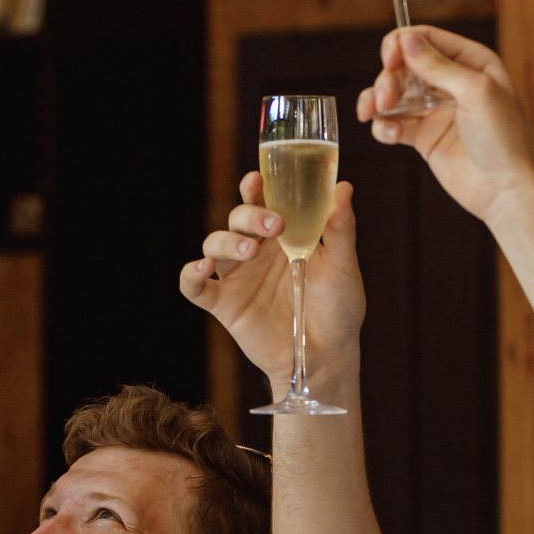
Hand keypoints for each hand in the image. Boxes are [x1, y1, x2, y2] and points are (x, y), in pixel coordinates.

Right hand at [180, 173, 364, 395]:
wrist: (328, 354)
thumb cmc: (338, 307)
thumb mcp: (343, 265)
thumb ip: (340, 228)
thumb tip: (343, 187)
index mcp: (282, 236)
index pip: (261, 202)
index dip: (254, 187)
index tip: (257, 179)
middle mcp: (256, 251)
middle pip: (236, 218)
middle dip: (249, 215)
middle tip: (274, 225)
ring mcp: (238, 277)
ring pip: (215, 244)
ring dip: (227, 241)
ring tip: (250, 251)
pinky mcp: (224, 305)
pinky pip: (195, 287)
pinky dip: (190, 275)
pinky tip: (202, 268)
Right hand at [356, 28, 533, 220]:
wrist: (507, 190)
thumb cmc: (505, 139)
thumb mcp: (476, 92)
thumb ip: (439, 65)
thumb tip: (406, 39)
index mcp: (471, 61)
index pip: (426, 38)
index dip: (401, 43)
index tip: (389, 60)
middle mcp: (451, 82)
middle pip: (404, 65)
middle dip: (388, 78)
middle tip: (384, 99)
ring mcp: (436, 110)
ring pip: (394, 93)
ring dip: (378, 100)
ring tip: (373, 114)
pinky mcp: (424, 136)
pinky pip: (394, 123)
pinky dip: (384, 126)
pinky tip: (390, 136)